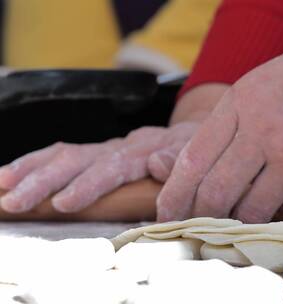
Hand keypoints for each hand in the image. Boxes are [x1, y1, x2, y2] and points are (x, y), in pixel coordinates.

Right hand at [0, 123, 197, 212]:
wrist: (193, 135)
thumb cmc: (195, 153)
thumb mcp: (197, 156)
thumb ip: (179, 161)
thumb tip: (158, 164)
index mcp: (143, 151)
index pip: (112, 167)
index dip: (88, 185)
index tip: (64, 203)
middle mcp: (118, 147)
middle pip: (77, 159)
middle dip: (44, 181)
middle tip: (15, 201)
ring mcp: (105, 149)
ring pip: (62, 155)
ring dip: (30, 170)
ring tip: (2, 186)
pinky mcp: (96, 154)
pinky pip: (61, 155)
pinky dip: (34, 165)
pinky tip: (10, 176)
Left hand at [156, 14, 282, 222]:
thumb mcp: (264, 85)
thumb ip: (233, 124)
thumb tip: (201, 172)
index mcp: (242, 101)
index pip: (193, 160)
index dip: (175, 195)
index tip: (168, 213)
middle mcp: (265, 128)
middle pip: (217, 193)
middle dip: (205, 216)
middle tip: (203, 224)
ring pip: (254, 209)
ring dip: (249, 214)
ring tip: (256, 202)